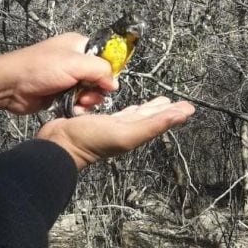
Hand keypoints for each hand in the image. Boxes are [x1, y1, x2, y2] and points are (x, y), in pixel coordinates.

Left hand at [0, 33, 116, 114]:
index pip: (105, 56)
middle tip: (88, 95)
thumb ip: (100, 70)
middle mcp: (75, 61)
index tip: (107, 83)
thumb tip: (114, 83)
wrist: (11, 86)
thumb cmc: (39, 68)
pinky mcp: (61, 93)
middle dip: (97, 89)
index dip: (109, 70)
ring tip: (79, 102)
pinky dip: (78, 106)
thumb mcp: (75, 64)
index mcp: (79, 45)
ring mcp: (68, 78)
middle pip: (99, 77)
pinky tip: (73, 108)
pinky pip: (79, 101)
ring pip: (90, 92)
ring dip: (88, 100)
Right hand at [36, 96, 195, 169]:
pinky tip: (127, 107)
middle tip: (175, 102)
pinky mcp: (98, 120)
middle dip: (163, 109)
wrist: (60, 145)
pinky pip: (117, 112)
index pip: (160, 120)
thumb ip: (153, 125)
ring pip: (135, 114)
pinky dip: (127, 109)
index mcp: (135, 132)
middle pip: (149, 116)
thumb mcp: (126, 133)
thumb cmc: (91, 142)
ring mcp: (112, 126)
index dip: (173, 113)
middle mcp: (126, 129)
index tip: (188, 107)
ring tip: (158, 102)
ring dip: (147, 108)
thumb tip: (181, 116)